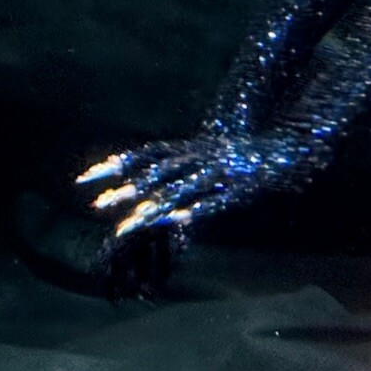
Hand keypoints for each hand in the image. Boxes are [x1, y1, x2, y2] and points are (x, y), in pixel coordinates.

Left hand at [74, 129, 311, 237]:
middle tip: (97, 204)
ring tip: (128, 222)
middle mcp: (199, 156)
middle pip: (157, 172)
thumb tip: (145, 177)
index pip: (145, 154)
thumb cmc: (243, 155)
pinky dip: (192, 210)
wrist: (286, 148)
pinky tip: (174, 221)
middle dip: (127, 188)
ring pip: (179, 189)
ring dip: (152, 206)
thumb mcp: (207, 153)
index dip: (115, 164)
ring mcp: (217, 172)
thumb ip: (180, 164)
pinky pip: (210, 202)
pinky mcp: (235, 189)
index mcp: (190, 147)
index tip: (84, 178)